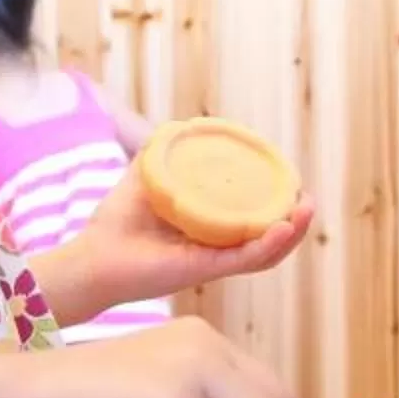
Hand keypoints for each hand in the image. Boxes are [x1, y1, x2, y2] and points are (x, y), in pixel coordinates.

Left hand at [68, 174, 315, 310]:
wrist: (90, 257)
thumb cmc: (114, 223)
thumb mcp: (145, 178)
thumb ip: (162, 154)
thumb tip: (180, 126)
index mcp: (208, 230)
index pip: (252, 220)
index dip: (276, 204)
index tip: (290, 181)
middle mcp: (215, 248)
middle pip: (267, 239)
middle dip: (294, 221)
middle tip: (308, 200)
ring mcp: (211, 260)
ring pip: (263, 253)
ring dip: (289, 234)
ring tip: (305, 212)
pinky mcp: (203, 271)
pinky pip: (243, 260)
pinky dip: (266, 245)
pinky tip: (281, 228)